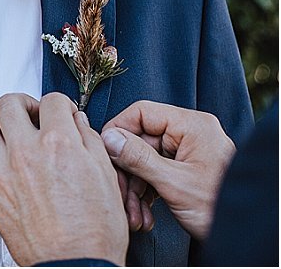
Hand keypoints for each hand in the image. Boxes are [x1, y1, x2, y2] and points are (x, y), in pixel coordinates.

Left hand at [0, 92, 127, 265]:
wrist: (75, 266)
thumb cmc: (95, 232)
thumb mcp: (106, 177)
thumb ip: (89, 141)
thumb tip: (77, 123)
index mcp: (58, 144)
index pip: (50, 100)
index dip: (59, 104)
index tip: (60, 113)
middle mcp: (26, 155)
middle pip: (7, 104)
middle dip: (23, 104)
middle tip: (32, 115)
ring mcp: (4, 176)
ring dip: (1, 130)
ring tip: (15, 139)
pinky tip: (14, 175)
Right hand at [101, 100, 235, 239]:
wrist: (245, 236)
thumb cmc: (221, 208)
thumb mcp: (174, 183)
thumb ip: (139, 158)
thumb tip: (109, 138)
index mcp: (192, 126)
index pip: (142, 113)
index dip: (118, 131)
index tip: (104, 152)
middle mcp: (189, 134)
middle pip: (140, 142)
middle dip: (128, 173)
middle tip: (119, 195)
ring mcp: (187, 152)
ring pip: (144, 162)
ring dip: (135, 190)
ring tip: (134, 215)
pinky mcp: (185, 170)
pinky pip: (155, 174)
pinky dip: (146, 195)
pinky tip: (144, 215)